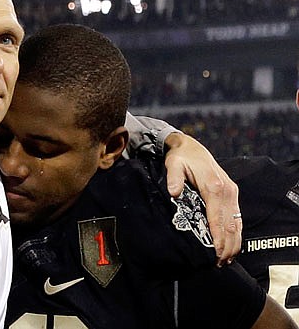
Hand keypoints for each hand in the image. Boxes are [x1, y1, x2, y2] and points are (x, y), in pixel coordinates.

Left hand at [164, 133, 240, 266]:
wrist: (191, 147)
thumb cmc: (181, 158)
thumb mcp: (173, 164)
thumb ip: (173, 178)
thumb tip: (174, 192)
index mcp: (214, 187)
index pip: (218, 219)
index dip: (218, 238)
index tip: (215, 255)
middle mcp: (227, 191)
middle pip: (231, 225)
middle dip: (227, 246)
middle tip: (219, 264)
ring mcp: (232, 192)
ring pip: (237, 223)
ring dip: (234, 243)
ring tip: (225, 260)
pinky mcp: (232, 194)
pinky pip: (237, 217)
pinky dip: (236, 233)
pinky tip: (231, 246)